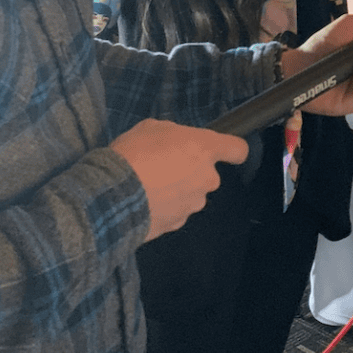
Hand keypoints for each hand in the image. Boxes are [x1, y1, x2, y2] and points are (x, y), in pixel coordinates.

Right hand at [111, 119, 248, 241]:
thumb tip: (175, 144)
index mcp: (204, 149)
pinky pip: (176, 212)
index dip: (232, 150)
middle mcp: (206, 178)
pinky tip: (143, 201)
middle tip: (163, 166)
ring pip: (191, 194)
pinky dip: (164, 208)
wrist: (113, 195)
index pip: (238, 149)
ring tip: (149, 186)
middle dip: (190, 171)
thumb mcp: (152, 128)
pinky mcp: (177, 223)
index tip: (223, 152)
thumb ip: (174, 136)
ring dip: (177, 191)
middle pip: (208, 175)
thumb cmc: (134, 153)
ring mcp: (193, 204)